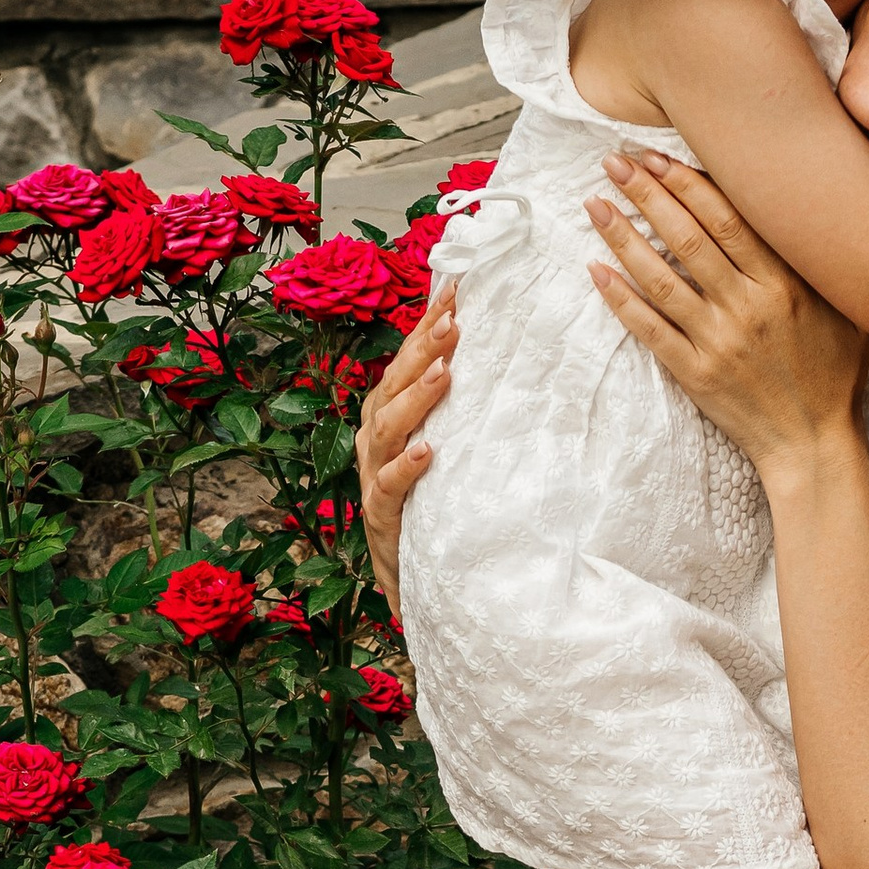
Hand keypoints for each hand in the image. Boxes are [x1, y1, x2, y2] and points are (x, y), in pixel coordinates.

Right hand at [358, 290, 452, 608]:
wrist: (415, 577)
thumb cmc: (434, 502)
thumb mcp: (449, 447)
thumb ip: (460, 407)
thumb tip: (492, 358)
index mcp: (390, 414)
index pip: (408, 361)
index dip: (426, 327)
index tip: (456, 292)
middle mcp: (377, 438)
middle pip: (394, 384)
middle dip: (422, 351)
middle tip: (454, 322)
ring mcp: (375, 475)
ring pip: (386, 428)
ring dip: (415, 399)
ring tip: (444, 374)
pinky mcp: (382, 516)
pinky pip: (390, 488)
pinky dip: (406, 468)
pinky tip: (427, 452)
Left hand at [586, 151, 868, 489]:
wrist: (814, 445)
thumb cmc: (834, 374)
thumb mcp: (847, 310)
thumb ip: (819, 263)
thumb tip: (802, 210)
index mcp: (786, 285)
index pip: (728, 219)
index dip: (688, 183)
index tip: (658, 157)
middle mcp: (748, 307)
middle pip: (688, 238)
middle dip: (648, 194)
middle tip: (615, 162)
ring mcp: (718, 341)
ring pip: (661, 278)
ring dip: (624, 237)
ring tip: (595, 203)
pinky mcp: (696, 373)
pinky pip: (650, 330)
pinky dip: (621, 300)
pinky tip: (597, 270)